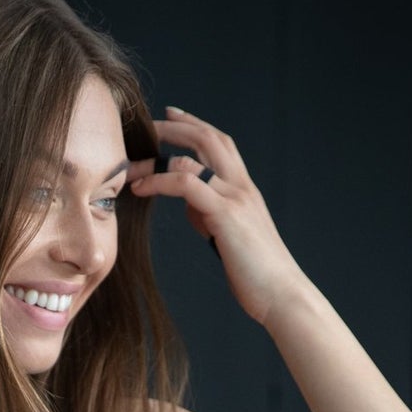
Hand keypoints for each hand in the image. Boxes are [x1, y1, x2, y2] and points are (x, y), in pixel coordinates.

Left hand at [128, 107, 303, 323]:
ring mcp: (235, 197)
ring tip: (131, 166)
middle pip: (207, 137)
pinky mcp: (225, 214)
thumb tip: (191, 207)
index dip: (194, 125)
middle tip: (145, 124)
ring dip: (156, 157)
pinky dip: (159, 180)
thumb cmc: (256, 274)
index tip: (170, 116)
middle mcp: (242, 186)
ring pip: (193, 156)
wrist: (281, 295)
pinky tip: (140, 188)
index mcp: (245, 189)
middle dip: (174, 126)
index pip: (220, 143)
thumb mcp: (231, 237)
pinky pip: (186, 183)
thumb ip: (211, 216)